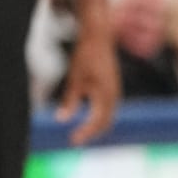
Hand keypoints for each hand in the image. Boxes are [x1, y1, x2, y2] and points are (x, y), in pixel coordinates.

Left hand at [57, 20, 119, 145]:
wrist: (99, 37)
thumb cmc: (85, 56)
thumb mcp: (74, 79)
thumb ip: (69, 101)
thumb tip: (61, 120)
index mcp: (105, 95)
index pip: (97, 122)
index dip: (85, 133)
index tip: (72, 140)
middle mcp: (114, 95)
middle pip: (106, 122)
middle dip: (91, 133)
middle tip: (75, 139)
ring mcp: (116, 91)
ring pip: (109, 116)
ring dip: (97, 126)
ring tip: (82, 132)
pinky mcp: (114, 87)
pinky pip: (110, 108)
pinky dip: (100, 116)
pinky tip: (90, 117)